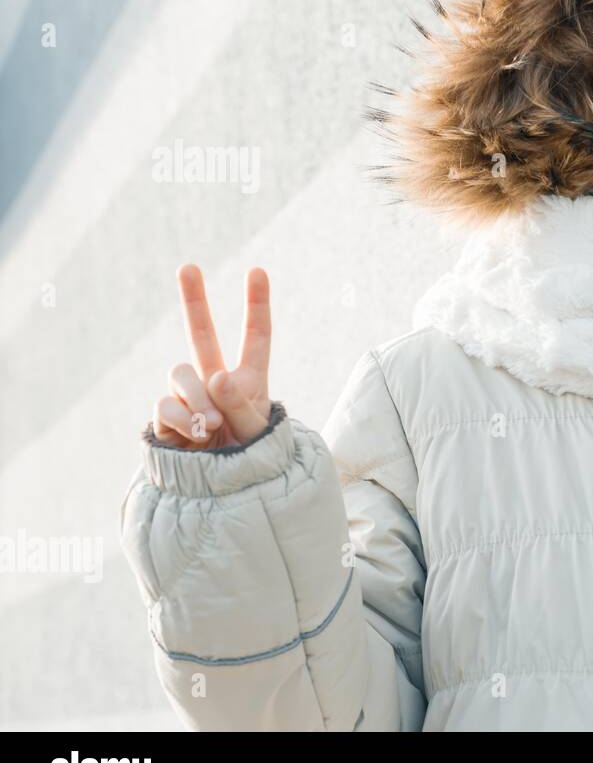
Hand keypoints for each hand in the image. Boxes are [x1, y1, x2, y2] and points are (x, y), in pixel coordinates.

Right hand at [151, 264, 273, 449]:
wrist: (222, 496)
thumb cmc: (250, 461)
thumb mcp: (257, 434)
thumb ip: (241, 405)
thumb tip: (214, 376)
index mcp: (250, 380)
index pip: (256, 337)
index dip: (256, 305)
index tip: (257, 270)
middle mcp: (216, 381)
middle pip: (201, 334)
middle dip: (194, 300)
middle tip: (187, 266)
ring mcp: (189, 396)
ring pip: (181, 373)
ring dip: (197, 397)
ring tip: (213, 427)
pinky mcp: (166, 416)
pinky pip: (166, 405)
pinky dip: (182, 420)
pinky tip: (196, 438)